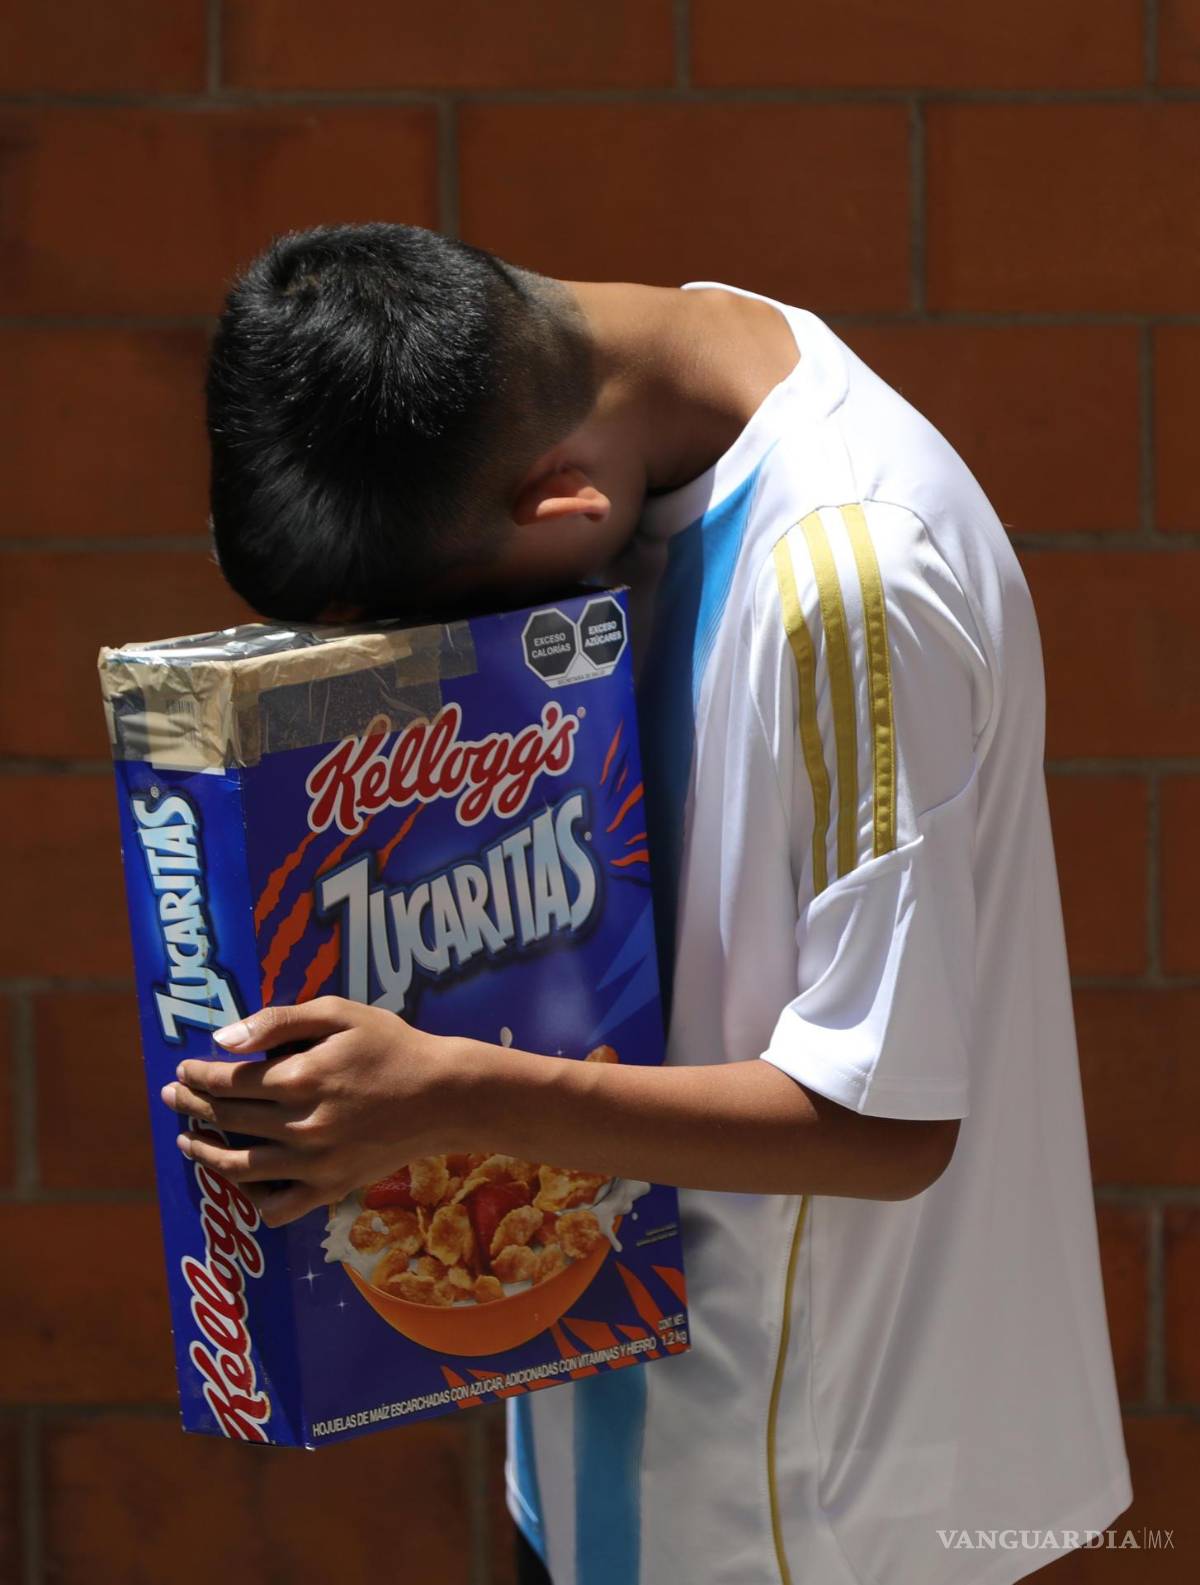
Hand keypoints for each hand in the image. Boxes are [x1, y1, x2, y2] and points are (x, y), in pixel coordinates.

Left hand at [159, 997, 467, 1227]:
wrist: (444, 1095)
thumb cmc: (391, 1045)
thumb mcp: (339, 1013)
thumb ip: (278, 1021)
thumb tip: (223, 1040)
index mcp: (300, 1078)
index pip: (228, 1081)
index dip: (198, 1075)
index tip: (183, 1069)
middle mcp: (301, 1125)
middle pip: (228, 1118)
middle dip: (192, 1105)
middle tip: (173, 1096)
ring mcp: (315, 1164)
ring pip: (240, 1166)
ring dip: (205, 1153)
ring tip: (188, 1142)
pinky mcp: (331, 1189)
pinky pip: (278, 1207)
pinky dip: (252, 1199)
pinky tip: (242, 1181)